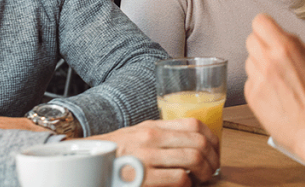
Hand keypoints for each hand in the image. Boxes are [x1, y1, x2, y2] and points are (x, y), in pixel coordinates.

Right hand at [90, 119, 218, 186]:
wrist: (90, 165)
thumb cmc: (116, 153)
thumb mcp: (139, 135)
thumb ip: (163, 134)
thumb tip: (193, 140)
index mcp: (153, 127)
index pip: (194, 124)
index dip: (212, 138)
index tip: (215, 150)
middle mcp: (152, 139)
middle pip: (198, 142)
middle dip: (213, 159)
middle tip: (212, 169)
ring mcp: (148, 158)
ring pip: (193, 159)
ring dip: (205, 172)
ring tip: (202, 179)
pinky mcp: (145, 179)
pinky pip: (180, 179)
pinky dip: (189, 184)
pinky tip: (185, 186)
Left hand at [244, 14, 304, 186]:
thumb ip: (295, 47)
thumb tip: (283, 40)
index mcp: (286, 49)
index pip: (260, 22)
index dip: (266, 27)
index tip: (269, 32)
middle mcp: (268, 61)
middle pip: (251, 40)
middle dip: (262, 45)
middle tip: (274, 57)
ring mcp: (257, 80)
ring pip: (249, 61)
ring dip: (260, 66)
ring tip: (278, 80)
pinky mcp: (252, 97)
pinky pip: (250, 82)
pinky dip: (259, 85)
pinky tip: (275, 95)